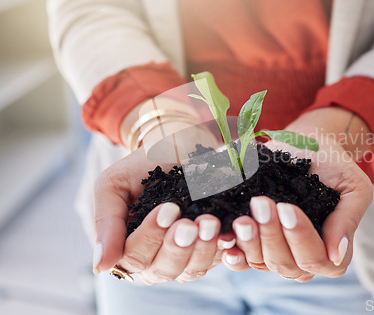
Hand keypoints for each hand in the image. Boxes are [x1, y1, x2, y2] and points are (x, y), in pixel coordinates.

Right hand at [93, 114, 222, 283]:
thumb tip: (100, 266)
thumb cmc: (140, 168)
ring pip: (191, 270)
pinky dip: (224, 248)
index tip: (168, 209)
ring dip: (202, 249)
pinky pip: (219, 259)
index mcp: (126, 250)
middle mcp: (154, 260)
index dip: (150, 237)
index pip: (134, 258)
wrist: (175, 149)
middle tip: (191, 222)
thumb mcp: (113, 186)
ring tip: (209, 223)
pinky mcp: (211, 249)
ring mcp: (185, 257)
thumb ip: (106, 222)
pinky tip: (228, 232)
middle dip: (178, 247)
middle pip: (163, 269)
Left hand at [221, 107, 373, 280]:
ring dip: (250, 241)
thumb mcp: (353, 187)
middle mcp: (303, 258)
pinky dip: (233, 253)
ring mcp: (276, 253)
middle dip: (272, 234)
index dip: (300, 238)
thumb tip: (335, 255)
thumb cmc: (334, 166)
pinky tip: (226, 239)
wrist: (307, 145)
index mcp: (331, 250)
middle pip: (286, 264)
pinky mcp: (254, 243)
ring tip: (243, 217)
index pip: (316, 259)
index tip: (287, 208)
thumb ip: (347, 219)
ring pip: (261, 262)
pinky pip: (241, 260)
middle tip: (261, 203)